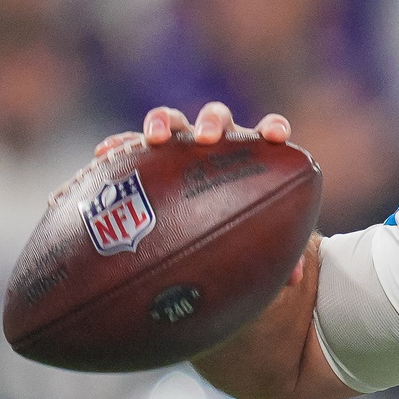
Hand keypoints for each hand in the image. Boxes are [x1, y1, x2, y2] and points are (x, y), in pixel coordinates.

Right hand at [93, 102, 300, 287]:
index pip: (266, 133)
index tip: (277, 136)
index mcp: (250, 156)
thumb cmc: (237, 228)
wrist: (199, 227)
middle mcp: (216, 143)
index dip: (272, 128)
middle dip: (212, 123)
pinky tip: (104, 154)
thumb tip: (293, 279)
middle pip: (217, 119)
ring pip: (173, 121)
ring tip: (154, 139)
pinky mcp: (147, 155)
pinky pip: (130, 145)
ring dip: (163, 122)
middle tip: (207, 139)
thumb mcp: (256, 238)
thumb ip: (276, 252)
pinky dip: (119, 145)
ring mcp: (180, 145)